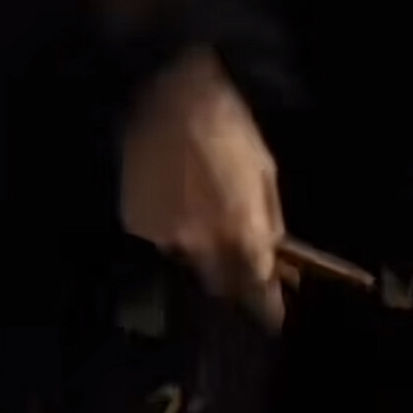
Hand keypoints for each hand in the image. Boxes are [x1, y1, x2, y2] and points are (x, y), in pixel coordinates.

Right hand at [120, 47, 285, 327]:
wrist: (168, 94)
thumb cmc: (227, 125)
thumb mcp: (264, 167)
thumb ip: (270, 217)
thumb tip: (277, 252)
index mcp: (241, 228)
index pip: (257, 287)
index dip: (267, 307)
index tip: (274, 318)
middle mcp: (201, 242)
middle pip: (221, 283)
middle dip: (233, 276)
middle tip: (237, 254)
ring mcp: (164, 236)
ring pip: (188, 260)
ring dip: (200, 248)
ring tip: (201, 210)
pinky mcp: (135, 224)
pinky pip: (160, 239)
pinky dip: (171, 228)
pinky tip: (174, 197)